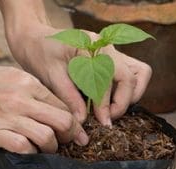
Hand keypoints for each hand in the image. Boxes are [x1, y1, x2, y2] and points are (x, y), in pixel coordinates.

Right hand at [0, 65, 88, 153]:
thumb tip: (63, 108)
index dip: (74, 121)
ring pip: (47, 137)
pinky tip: (31, 150)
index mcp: (29, 84)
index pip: (64, 106)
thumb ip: (38, 91)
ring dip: (52, 147)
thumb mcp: (14, 78)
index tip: (76, 131)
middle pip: (62, 121)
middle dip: (70, 135)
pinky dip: (32, 152)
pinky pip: (24, 148)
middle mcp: (21, 99)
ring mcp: (7, 117)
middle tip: (68, 141)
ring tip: (49, 148)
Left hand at [6, 24, 151, 125]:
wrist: (35, 39)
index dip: (106, 105)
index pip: (108, 80)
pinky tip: (111, 101)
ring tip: (112, 109)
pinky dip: (128, 90)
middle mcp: (108, 46)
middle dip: (123, 101)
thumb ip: (69, 97)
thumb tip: (83, 120)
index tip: (103, 123)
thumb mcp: (50, 75)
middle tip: (108, 118)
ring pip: (140, 73)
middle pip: (132, 77)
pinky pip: (133, 74)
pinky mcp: (114, 59)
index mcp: (91, 46)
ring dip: (132, 94)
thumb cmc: (39, 53)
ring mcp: (114, 52)